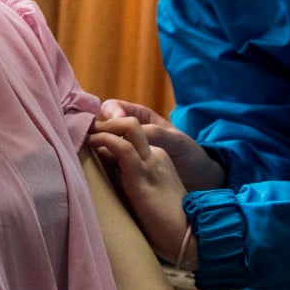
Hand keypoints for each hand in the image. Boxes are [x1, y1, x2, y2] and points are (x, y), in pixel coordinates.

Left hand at [88, 116, 191, 266]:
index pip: (127, 135)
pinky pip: (123, 147)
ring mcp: (151, 162)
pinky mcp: (144, 174)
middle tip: (84, 132)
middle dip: (103, 123)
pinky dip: (104, 140)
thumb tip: (94, 177)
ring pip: (128, 126)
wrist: (188, 239)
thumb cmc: (162, 226)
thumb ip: (123, 182)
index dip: (105, 133)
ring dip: (103, 126)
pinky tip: (92, 144)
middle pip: (128, 124)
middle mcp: (154, 155)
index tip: (85, 138)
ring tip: (85, 136)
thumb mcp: (138, 195)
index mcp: (154, 160)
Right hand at [97, 99, 223, 191]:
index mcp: (140, 117)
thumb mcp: (176, 141)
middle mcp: (128, 132)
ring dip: (95, 148)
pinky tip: (100, 170)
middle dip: (94, 131)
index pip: (113, 107)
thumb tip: (129, 128)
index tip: (112, 126)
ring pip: (101, 143)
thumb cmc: (190, 155)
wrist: (199, 181)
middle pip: (102, 125)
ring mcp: (125, 150)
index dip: (109, 114)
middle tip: (91, 142)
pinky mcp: (124, 168)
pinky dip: (101, 163)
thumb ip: (155, 133)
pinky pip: (107, 161)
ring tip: (90, 155)